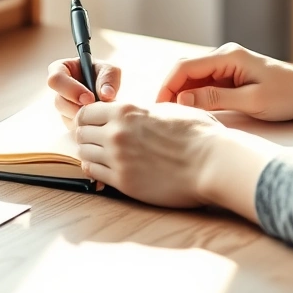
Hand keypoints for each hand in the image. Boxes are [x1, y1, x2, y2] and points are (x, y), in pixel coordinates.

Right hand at [47, 59, 121, 118]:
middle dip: (78, 107)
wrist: (109, 92)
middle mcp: (59, 89)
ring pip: (65, 116)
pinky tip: (98, 120)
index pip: (55, 79)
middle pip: (58, 101)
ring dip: (84, 117)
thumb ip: (108, 80)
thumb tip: (106, 95)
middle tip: (96, 109)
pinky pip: (73, 127)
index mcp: (61, 69)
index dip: (71, 90)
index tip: (90, 98)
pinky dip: (86, 125)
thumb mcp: (110, 71)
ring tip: (100, 113)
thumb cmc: (106, 75)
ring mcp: (62, 106)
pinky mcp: (68, 120)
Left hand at [74, 101, 225, 207]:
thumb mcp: (168, 110)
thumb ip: (143, 112)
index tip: (95, 124)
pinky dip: (97, 170)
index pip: (87, 111)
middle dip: (87, 136)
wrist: (212, 162)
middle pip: (81, 133)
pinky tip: (108, 169)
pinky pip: (94, 173)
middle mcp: (116, 132)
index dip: (89, 117)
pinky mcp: (123, 182)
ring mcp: (117, 158)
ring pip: (84, 153)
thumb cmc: (199, 134)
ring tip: (104, 156)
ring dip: (91, 154)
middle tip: (98, 141)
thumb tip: (134, 114)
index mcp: (127, 110)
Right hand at [157, 43, 292, 121]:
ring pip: (194, 80)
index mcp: (229, 56)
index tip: (156, 108)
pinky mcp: (233, 78)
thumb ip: (215, 99)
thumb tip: (182, 99)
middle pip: (186, 72)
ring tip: (172, 119)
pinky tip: (191, 115)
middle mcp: (225, 57)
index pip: (185, 67)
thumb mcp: (251, 101)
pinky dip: (195, 99)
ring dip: (181, 97)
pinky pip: (206, 87)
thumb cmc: (288, 97)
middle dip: (170, 92)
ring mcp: (228, 67)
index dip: (166, 87)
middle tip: (160, 117)